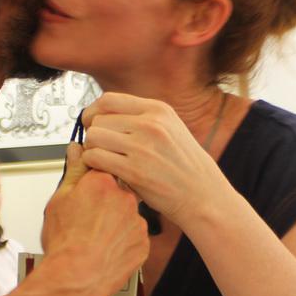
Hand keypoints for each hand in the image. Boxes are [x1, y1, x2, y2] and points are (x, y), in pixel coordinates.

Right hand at [38, 142, 148, 295]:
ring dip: (115, 222)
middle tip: (86, 219)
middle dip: (104, 202)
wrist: (75, 278)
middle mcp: (125, 198)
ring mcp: (137, 222)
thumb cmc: (64, 242)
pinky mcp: (143, 244)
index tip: (85, 188)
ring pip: (126, 215)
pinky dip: (123, 242)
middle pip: (117, 192)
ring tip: (94, 238)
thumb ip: (73, 171)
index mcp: (103, 182)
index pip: (102, 168)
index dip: (91, 180)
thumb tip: (77, 150)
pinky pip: (134, 237)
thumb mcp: (59, 199)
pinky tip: (106, 249)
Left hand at [80, 93, 231, 230]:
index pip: (109, 100)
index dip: (94, 113)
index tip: (94, 125)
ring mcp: (142, 147)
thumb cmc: (184, 166)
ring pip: (93, 137)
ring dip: (92, 149)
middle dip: (94, 134)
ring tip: (103, 160)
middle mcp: (150, 123)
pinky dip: (93, 164)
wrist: (203, 195)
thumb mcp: (171, 129)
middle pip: (98, 119)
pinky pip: (95, 158)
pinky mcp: (134, 170)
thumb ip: (141, 118)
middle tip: (101, 149)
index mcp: (158, 110)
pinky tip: (105, 171)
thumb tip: (104, 112)